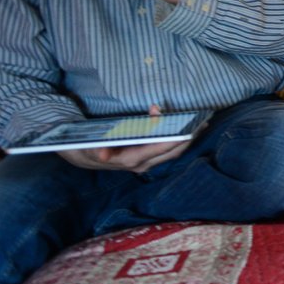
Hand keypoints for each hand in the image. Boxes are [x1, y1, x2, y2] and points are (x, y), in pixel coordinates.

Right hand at [57, 105, 195, 172]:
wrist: (80, 153)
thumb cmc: (84, 148)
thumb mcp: (85, 147)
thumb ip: (94, 150)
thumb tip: (101, 155)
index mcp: (130, 160)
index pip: (158, 150)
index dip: (175, 140)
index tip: (190, 129)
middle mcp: (141, 163)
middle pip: (172, 151)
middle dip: (188, 137)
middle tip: (204, 120)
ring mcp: (145, 159)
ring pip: (172, 149)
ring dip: (186, 136)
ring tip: (202, 121)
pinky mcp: (146, 154)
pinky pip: (166, 146)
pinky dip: (177, 135)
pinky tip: (186, 124)